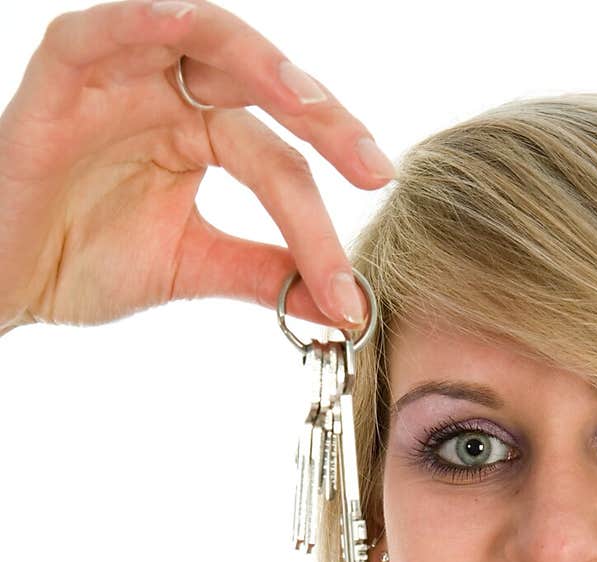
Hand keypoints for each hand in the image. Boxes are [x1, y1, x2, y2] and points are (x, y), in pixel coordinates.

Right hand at [0, 1, 392, 330]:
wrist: (5, 280)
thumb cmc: (84, 261)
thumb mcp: (192, 267)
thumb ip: (262, 273)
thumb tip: (344, 307)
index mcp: (205, 134)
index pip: (281, 160)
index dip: (321, 218)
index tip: (353, 286)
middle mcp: (171, 93)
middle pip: (263, 85)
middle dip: (324, 122)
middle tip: (371, 168)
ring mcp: (121, 76)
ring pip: (202, 37)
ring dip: (260, 61)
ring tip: (306, 101)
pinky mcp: (64, 71)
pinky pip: (105, 30)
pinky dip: (143, 20)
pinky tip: (184, 30)